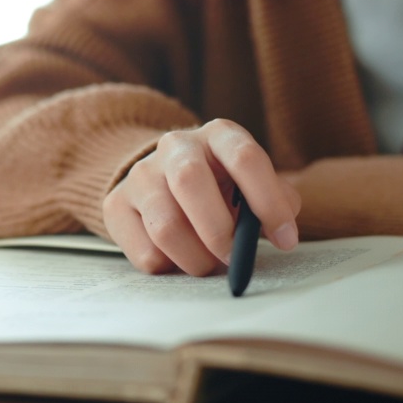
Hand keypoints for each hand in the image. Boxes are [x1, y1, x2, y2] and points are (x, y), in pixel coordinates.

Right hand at [103, 118, 301, 274]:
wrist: (162, 179)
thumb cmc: (220, 187)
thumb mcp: (251, 183)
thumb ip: (276, 201)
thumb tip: (283, 231)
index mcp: (218, 135)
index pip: (244, 157)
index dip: (268, 201)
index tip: (286, 239)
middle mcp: (176, 146)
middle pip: (190, 182)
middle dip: (218, 232)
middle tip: (234, 258)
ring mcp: (141, 174)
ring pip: (165, 226)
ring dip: (195, 259)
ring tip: (208, 263)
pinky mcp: (116, 205)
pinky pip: (145, 252)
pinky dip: (170, 267)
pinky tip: (179, 258)